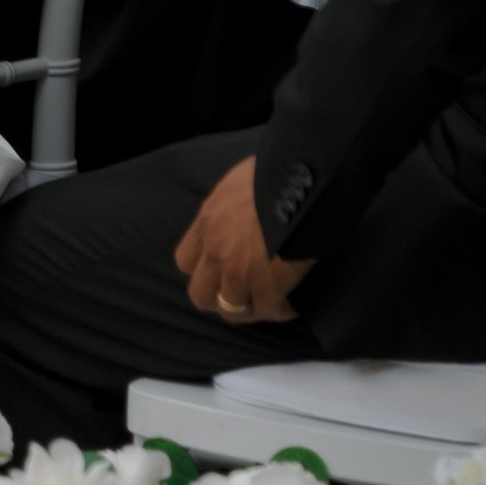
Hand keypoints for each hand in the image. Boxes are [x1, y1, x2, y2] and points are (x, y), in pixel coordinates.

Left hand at [174, 155, 309, 324]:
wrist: (300, 183)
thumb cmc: (274, 172)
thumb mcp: (238, 184)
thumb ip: (230, 207)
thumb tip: (243, 213)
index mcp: (207, 223)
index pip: (185, 261)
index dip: (203, 270)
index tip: (220, 272)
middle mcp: (215, 252)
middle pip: (200, 294)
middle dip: (218, 299)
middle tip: (241, 296)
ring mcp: (239, 272)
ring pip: (231, 310)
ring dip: (249, 310)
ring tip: (266, 306)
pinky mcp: (268, 287)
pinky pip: (268, 311)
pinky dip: (279, 312)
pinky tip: (290, 307)